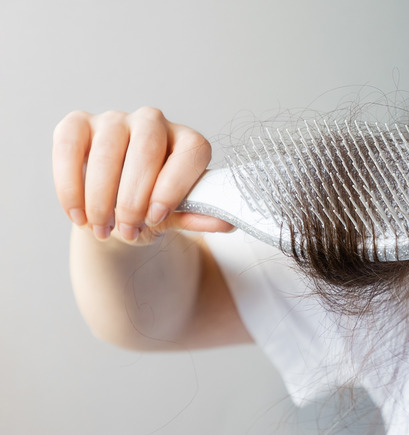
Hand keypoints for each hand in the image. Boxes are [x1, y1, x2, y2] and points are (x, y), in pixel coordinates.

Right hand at [52, 107, 233, 245]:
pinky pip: (70, 146)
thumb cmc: (153, 207)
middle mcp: (154, 122)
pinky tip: (77, 215)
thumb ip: (198, 215)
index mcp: (188, 141)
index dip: (174, 186)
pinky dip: (71, 185)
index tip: (157, 217)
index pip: (192, 152)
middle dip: (134, 196)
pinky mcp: (78, 124)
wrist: (118, 209)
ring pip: (108, 149)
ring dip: (101, 196)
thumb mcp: (177, 215)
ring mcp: (115, 119)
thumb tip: (227, 221)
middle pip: (147, 148)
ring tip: (102, 228)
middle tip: (126, 228)